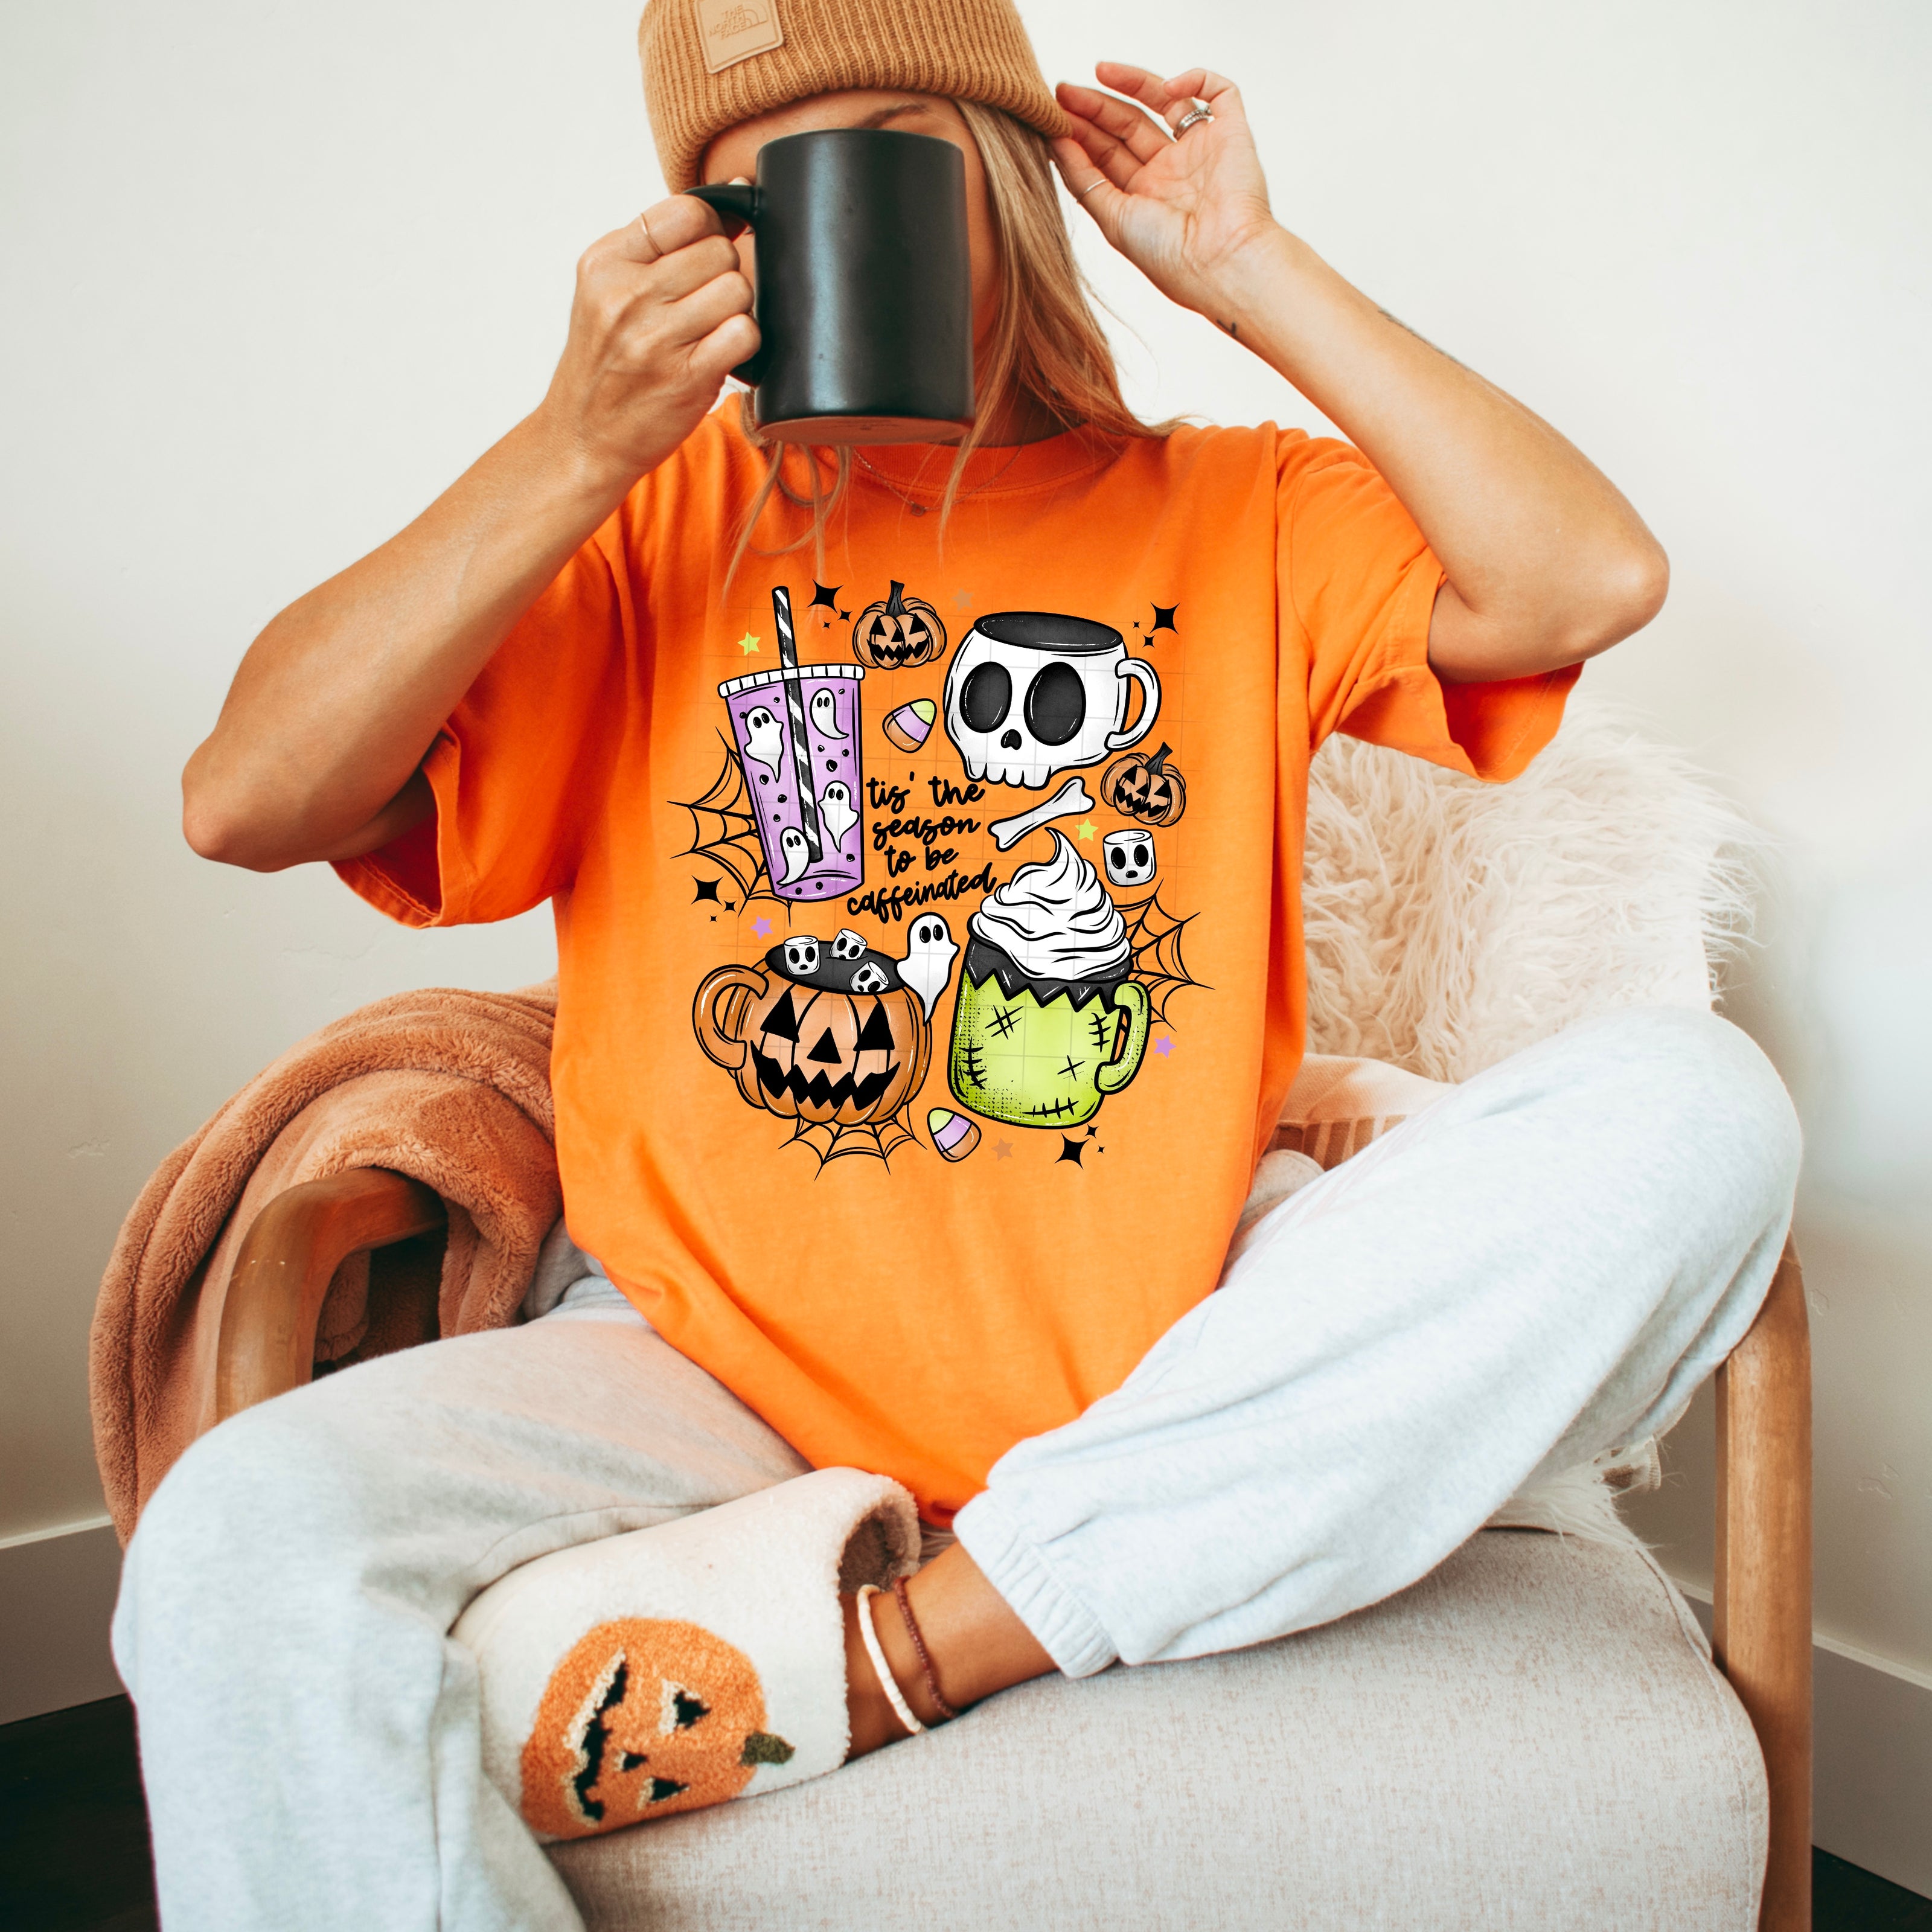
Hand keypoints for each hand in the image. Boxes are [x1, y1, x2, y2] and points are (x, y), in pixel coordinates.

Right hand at [538, 190, 757, 492]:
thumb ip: (658, 247)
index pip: (686, 212)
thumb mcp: (607, 291)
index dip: (711, 227)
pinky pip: (744, 333)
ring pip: (737, 289)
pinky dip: (742, 343)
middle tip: (703, 305)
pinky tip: (719, 354)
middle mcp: (627, 295)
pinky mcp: (687, 376)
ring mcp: (657, 337)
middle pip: (719, 251)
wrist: (582, 437)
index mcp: (606, 262)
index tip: (706, 251)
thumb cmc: (604, 363)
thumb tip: (734, 199)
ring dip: (735, 310)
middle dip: (723, 274)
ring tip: (708, 331)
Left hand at [1053, 65, 1280, 324]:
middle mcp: (1171, 173)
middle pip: (1129, 126)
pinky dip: (1195, 79)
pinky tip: (1166, 87)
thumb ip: (1082, 179)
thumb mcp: (1112, 218)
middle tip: (1064, 92)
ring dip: (1132, 83)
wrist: (1221, 262)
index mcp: (1144, 198)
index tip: (1052, 115)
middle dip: (1096, 107)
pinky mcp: (1232, 133)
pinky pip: (1219, 92)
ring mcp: (1201, 151)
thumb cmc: (1169, 256)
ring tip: (1098, 72)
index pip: (1107, 154)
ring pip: (1164, 101)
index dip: (1081, 133)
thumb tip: (1054, 140)